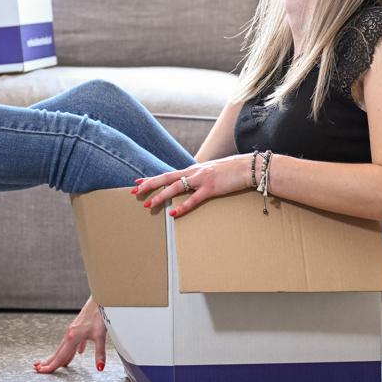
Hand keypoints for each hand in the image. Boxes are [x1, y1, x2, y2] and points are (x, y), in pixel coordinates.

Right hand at [35, 296, 106, 373]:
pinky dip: (73, 349)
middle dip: (49, 361)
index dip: (51, 366)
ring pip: (65, 347)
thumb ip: (100, 353)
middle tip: (39, 369)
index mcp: (72, 337)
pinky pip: (74, 341)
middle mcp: (70, 334)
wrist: (100, 298)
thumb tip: (100, 368)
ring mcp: (73, 330)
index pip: (60, 356)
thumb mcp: (101, 336)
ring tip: (53, 363)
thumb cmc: (99, 314)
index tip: (42, 372)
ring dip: (59, 356)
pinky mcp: (79, 327)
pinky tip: (79, 353)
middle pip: (58, 352)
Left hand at [133, 154, 254, 216]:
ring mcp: (201, 180)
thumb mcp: (210, 171)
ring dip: (160, 196)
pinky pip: (193, 200)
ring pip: (175, 187)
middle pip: (166, 178)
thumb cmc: (229, 170)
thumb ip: (198, 176)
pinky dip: (182, 207)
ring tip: (148, 205)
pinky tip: (173, 214)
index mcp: (192, 170)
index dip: (152, 178)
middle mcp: (193, 173)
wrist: (247, 167)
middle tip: (135, 192)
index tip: (137, 182)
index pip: (168, 173)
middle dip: (149, 185)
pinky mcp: (211, 189)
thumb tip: (189, 182)